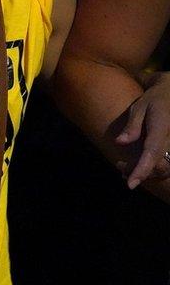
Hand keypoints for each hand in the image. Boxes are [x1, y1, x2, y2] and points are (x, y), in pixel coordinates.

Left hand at [117, 71, 169, 188]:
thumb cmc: (154, 100)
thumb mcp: (139, 107)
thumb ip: (132, 126)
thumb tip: (120, 143)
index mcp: (162, 128)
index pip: (152, 153)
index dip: (142, 170)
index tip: (131, 184)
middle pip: (159, 166)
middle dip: (139, 172)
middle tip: (119, 166)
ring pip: (164, 169)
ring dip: (145, 172)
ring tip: (123, 167)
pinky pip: (166, 165)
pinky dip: (151, 169)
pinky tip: (135, 168)